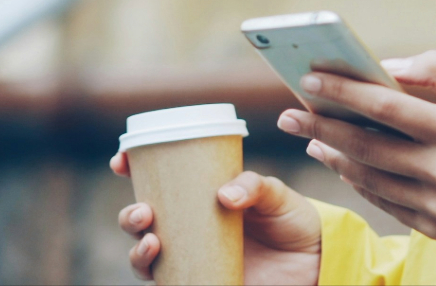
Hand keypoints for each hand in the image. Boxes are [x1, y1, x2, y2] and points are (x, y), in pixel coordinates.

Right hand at [111, 153, 321, 284]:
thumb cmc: (293, 221)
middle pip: (141, 222)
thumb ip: (254, 186)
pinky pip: (167, 283)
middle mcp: (190, 227)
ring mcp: (192, 257)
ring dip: (137, 249)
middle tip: (143, 212)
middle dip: (129, 216)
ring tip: (153, 241)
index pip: (157, 181)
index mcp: (200, 197)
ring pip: (146, 256)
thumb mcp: (278, 195)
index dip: (132, 169)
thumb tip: (224, 195)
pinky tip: (157, 264)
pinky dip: (153, 275)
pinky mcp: (200, 281)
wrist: (315, 263)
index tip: (121, 161)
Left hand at [278, 50, 435, 242]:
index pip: (388, 107)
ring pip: (370, 178)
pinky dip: (358, 181)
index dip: (344, 92)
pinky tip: (341, 163)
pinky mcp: (434, 228)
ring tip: (308, 138)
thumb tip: (388, 67)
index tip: (309, 79)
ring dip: (333, 157)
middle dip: (321, 127)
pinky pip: (384, 202)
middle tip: (286, 114)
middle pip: (368, 146)